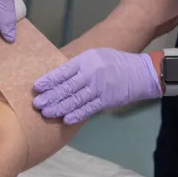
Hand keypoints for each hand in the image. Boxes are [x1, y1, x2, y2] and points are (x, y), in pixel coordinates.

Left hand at [32, 48, 160, 124]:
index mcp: (86, 60)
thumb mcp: (95, 56)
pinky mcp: (106, 100)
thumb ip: (78, 66)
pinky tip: (66, 119)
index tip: (37, 88)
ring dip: (59, 107)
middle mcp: (91, 73)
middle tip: (37, 104)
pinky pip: (88, 109)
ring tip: (46, 113)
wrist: (140, 73)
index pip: (63, 71)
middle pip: (67, 87)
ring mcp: (99, 88)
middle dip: (51, 96)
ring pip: (75, 100)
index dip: (49, 80)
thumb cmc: (114, 63)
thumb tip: (58, 77)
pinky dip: (77, 115)